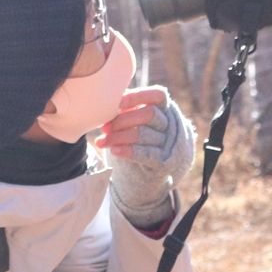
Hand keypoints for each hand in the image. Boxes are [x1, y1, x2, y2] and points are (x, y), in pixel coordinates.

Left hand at [95, 88, 196, 227]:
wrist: (144, 176)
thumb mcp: (132, 124)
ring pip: (142, 134)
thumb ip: (126, 111)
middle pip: (148, 114)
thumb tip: (108, 101)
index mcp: (163, 110)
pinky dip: (128, 151)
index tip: (117, 103)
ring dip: (117, 137)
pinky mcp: (164, 162)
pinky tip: (114, 150)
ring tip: (102, 142)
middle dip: (122, 120)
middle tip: (104, 128)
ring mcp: (169, 143)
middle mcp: (170, 124)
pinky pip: (146, 153)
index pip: (157, 96)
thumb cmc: (135, 142)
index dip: (138, 96)